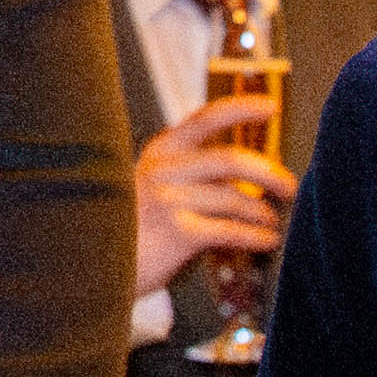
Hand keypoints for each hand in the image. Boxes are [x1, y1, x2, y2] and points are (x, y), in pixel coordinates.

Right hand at [132, 94, 294, 301]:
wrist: (88, 267)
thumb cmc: (125, 231)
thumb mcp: (147, 188)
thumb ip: (186, 175)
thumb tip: (245, 177)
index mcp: (159, 153)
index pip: (205, 120)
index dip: (241, 110)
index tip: (270, 108)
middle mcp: (164, 169)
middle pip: (232, 160)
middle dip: (269, 173)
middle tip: (288, 186)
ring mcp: (170, 199)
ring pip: (236, 199)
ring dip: (263, 213)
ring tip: (272, 223)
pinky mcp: (178, 232)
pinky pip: (232, 230)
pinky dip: (256, 237)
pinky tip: (266, 241)